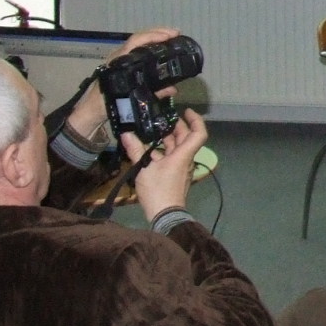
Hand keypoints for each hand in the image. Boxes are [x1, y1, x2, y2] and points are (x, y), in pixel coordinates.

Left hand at [71, 27, 180, 141]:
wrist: (91, 110)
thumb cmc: (107, 103)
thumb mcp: (132, 99)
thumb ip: (153, 94)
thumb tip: (174, 89)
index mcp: (119, 62)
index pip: (136, 42)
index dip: (153, 37)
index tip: (169, 36)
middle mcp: (118, 56)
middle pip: (138, 38)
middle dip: (157, 33)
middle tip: (176, 33)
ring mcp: (118, 59)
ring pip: (137, 42)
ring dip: (153, 38)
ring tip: (170, 38)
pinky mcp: (119, 64)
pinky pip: (135, 50)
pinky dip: (148, 46)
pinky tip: (158, 48)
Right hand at [128, 107, 207, 222]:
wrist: (164, 215)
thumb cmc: (158, 190)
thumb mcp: (143, 169)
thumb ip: (135, 150)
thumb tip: (126, 134)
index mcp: (183, 155)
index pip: (198, 134)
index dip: (195, 120)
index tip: (185, 111)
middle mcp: (185, 159)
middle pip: (186, 138)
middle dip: (177, 126)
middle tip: (163, 117)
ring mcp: (180, 167)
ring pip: (177, 148)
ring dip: (168, 138)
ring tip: (153, 129)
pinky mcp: (174, 174)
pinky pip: (171, 157)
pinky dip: (162, 150)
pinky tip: (148, 147)